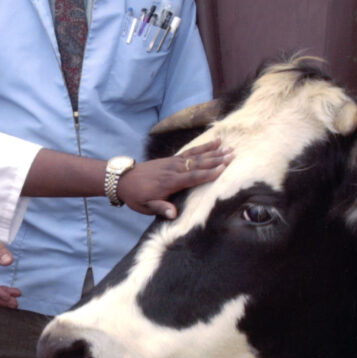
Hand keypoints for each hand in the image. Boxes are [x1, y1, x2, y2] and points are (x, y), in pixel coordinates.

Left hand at [117, 139, 231, 218]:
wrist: (123, 179)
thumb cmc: (136, 195)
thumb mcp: (145, 206)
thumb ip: (160, 208)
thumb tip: (174, 214)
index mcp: (170, 182)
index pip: (193, 177)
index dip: (209, 173)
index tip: (224, 168)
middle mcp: (173, 169)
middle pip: (198, 163)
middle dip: (216, 159)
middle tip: (233, 154)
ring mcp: (173, 162)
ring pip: (195, 156)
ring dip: (212, 151)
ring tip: (227, 146)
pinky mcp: (171, 159)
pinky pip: (189, 152)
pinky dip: (202, 148)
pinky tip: (212, 143)